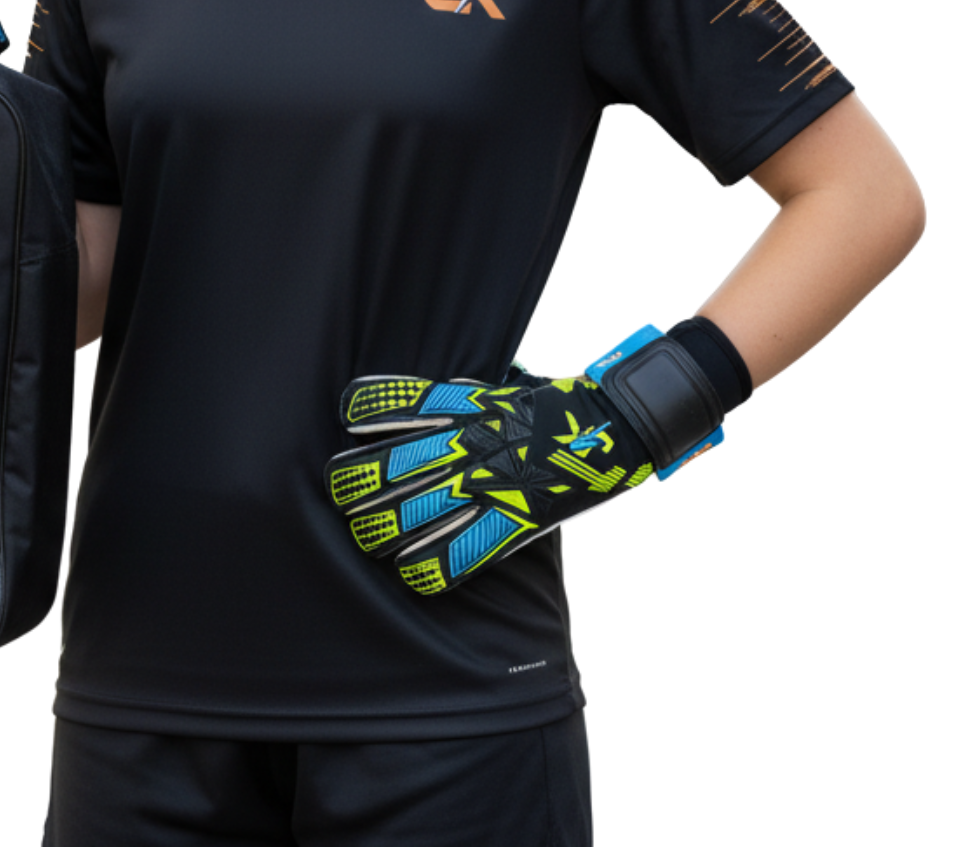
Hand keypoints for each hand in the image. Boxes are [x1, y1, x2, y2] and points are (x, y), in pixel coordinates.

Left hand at [325, 330, 724, 595]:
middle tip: (345, 496)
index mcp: (461, 405)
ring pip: (408, 515)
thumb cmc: (555, 404)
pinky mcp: (511, 522)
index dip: (361, 414)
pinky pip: (456, 555)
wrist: (613, 425)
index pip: (391, 405)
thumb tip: (425, 399)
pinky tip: (413, 571)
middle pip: (384, 469)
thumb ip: (459, 395)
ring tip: (369, 536)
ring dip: (378, 531)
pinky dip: (427, 569)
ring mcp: (486, 485)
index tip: (347, 423)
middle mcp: (465, 445)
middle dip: (353, 487)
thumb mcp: (499, 387)